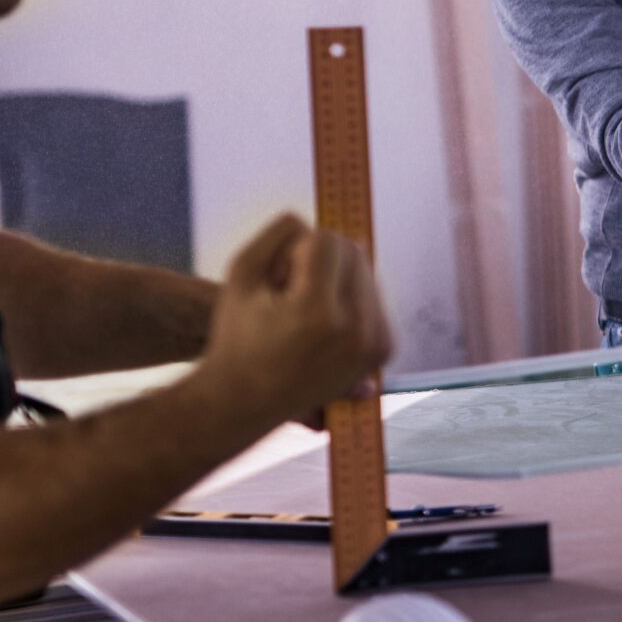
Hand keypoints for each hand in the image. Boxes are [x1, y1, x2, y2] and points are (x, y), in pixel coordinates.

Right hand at [194, 214, 393, 430]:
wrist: (245, 401)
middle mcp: (356, 330)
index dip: (297, 248)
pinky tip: (320, 323)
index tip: (278, 275)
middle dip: (322, 260)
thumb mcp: (242, 272)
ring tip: (301, 311)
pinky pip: (375, 298)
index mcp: (318, 311)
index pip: (329, 240)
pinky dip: (350, 298)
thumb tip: (324, 221)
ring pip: (368, 272)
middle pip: (356, 253)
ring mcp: (375, 343)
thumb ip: (280, 233)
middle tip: (288, 291)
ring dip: (338, 278)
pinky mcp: (384, 350)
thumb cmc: (236, 333)